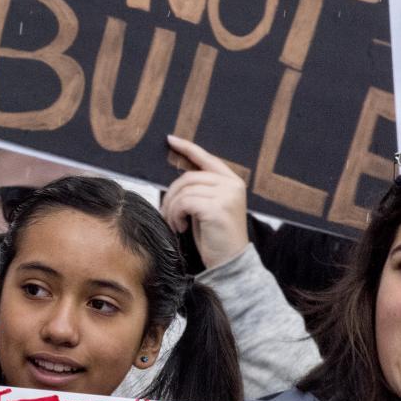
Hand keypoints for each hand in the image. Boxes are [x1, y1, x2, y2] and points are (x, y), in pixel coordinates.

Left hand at [162, 135, 249, 268]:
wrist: (230, 261)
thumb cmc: (215, 235)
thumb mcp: (208, 206)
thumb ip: (200, 189)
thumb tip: (177, 176)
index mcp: (232, 181)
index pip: (207, 158)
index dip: (187, 148)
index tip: (170, 139)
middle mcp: (232, 184)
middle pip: (187, 177)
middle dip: (171, 195)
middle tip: (168, 214)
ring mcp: (226, 195)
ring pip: (183, 191)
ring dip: (172, 209)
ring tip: (177, 224)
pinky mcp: (217, 208)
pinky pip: (184, 203)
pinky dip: (176, 215)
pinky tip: (182, 227)